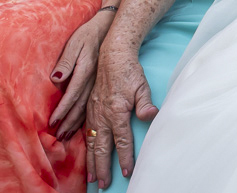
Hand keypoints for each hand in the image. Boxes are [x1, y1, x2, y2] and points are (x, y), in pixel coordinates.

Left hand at [48, 12, 113, 140]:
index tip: (52, 122)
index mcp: (85, 71)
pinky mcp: (99, 84)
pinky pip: (92, 103)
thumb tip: (56, 77)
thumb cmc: (87, 35)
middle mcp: (92, 81)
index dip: (62, 109)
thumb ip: (66, 61)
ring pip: (87, 107)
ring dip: (77, 124)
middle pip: (80, 106)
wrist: (108, 30)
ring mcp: (97, 84)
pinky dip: (85, 117)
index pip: (71, 94)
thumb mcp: (75, 43)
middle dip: (69, 123)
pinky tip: (82, 126)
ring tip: (67, 136)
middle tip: (59, 137)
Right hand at [86, 46, 157, 187]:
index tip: (126, 172)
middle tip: (103, 184)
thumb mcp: (142, 87)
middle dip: (103, 167)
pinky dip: (84, 147)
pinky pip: (84, 132)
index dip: (125, 158)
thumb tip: (152, 116)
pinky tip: (85, 155)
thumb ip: (145, 104)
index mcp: (117, 112)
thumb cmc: (130, 72)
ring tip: (91, 177)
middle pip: (102, 147)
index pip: (122, 141)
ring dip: (91, 161)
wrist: (112, 56)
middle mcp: (102, 115)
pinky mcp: (88, 109)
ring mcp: (93, 113)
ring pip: (90, 142)